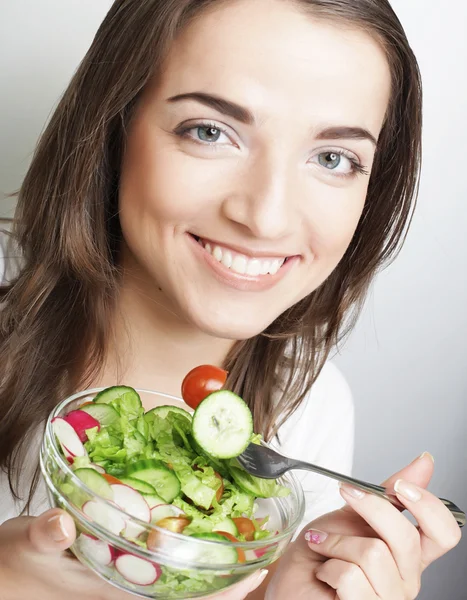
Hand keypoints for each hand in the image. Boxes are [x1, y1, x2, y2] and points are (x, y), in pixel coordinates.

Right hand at [0, 507, 265, 599]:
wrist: (6, 574)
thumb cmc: (18, 569)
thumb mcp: (28, 549)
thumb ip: (45, 537)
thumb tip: (59, 524)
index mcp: (120, 588)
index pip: (183, 597)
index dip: (224, 590)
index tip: (257, 569)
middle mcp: (131, 582)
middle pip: (191, 582)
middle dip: (227, 565)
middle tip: (260, 531)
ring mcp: (126, 569)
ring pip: (178, 565)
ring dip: (207, 546)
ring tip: (238, 517)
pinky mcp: (118, 553)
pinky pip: (158, 546)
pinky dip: (178, 530)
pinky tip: (187, 507)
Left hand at [265, 453, 461, 598]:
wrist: (291, 581)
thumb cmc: (320, 550)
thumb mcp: (354, 512)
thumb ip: (387, 492)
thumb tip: (424, 462)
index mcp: (409, 554)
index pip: (444, 533)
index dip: (429, 506)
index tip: (400, 485)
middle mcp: (406, 579)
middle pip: (406, 538)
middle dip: (369, 508)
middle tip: (346, 494)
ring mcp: (388, 599)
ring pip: (374, 554)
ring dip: (337, 542)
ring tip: (324, 546)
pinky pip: (351, 577)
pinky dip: (328, 567)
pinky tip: (324, 573)